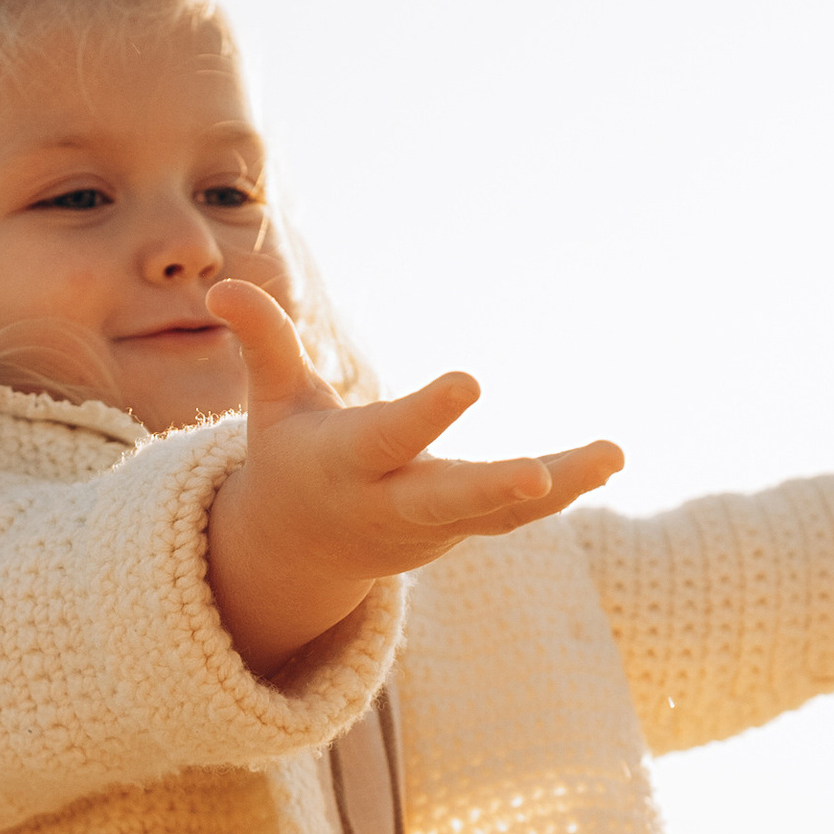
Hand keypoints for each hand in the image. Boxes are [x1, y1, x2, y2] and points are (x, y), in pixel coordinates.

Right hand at [204, 281, 624, 678]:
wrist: (304, 548)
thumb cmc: (292, 455)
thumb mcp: (275, 402)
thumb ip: (265, 343)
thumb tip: (220, 285)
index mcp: (344, 466)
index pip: (388, 439)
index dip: (427, 414)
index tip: (471, 381)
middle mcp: (391, 503)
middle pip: (446, 500)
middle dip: (492, 490)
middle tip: (540, 476)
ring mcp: (434, 525)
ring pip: (501, 516)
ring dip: (559, 489)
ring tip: (613, 454)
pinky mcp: (464, 530)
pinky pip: (518, 517)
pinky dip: (563, 491)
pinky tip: (609, 459)